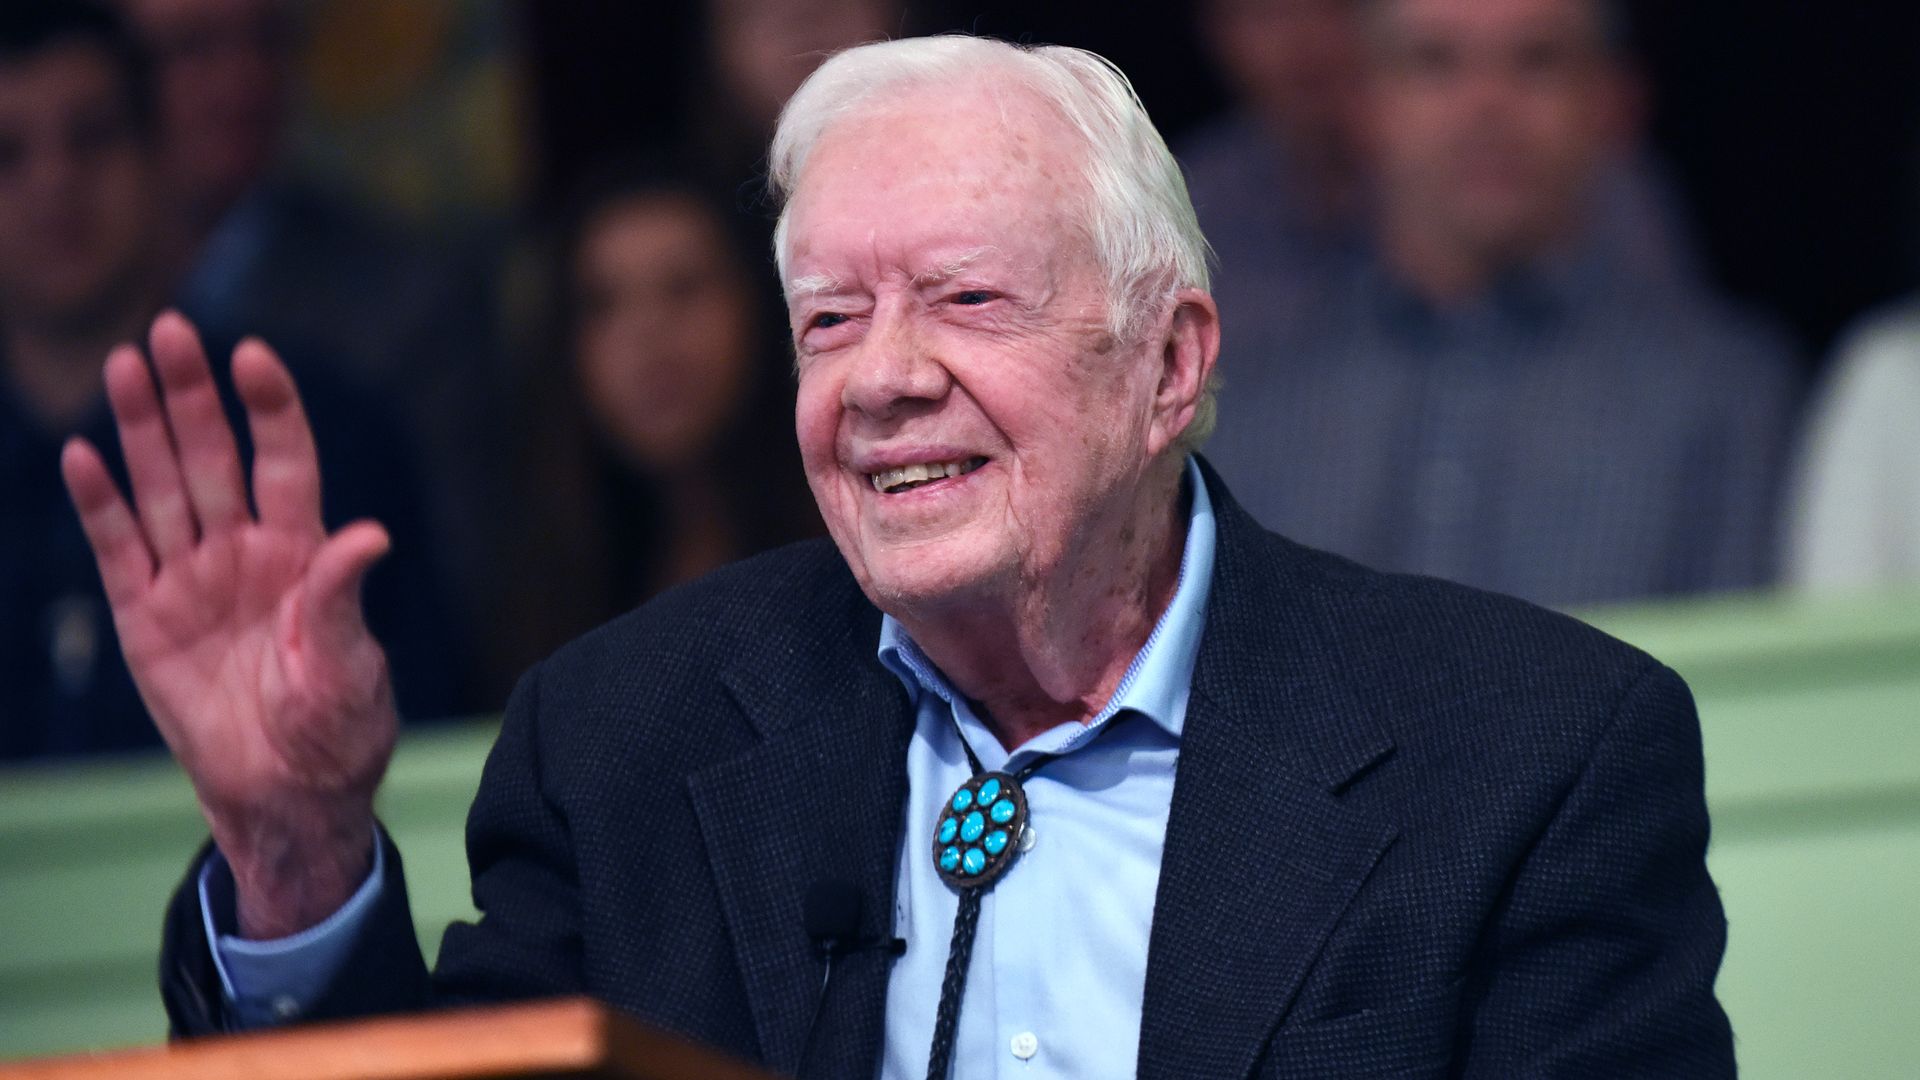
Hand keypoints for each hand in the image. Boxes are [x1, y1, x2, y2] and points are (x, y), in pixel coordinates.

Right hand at [62, 312, 396, 937]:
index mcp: (303, 555)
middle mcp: (244, 553)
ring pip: (161, 489)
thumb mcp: (349, 667)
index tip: (253, 355)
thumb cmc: (337, 730)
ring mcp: (190, 581)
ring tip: (124, 366)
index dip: (270, 411)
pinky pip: (119, 551)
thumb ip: (342, 599)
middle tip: (169, 330)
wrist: (287, 795)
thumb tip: (370, 535)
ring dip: (142, 430)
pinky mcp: (144, 619)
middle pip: (213, 459)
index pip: (286, 463)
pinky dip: (100, 505)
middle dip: (192, 396)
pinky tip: (82, 455)